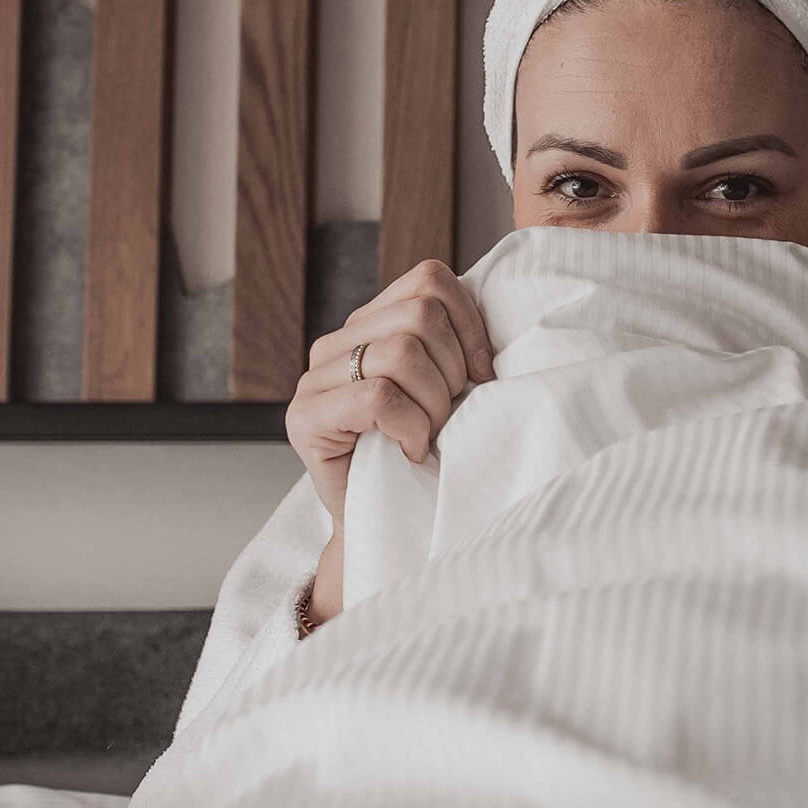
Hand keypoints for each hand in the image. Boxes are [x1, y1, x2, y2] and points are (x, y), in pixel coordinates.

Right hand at [285, 258, 495, 526]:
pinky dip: (411, 428)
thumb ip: (455, 347)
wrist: (387, 529)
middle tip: (449, 416)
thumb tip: (504, 324)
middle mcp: (337, 342)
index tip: (483, 375)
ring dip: (433, 404)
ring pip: (401, 352)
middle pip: (421, 313)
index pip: (429, 279)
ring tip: (428, 436)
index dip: (470, 324)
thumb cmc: (426, 459)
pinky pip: (379, 397)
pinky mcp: (304, 417)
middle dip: (453, 370)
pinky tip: (411, 451)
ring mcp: (315, 378)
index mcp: (372, 324)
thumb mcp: (449, 390)